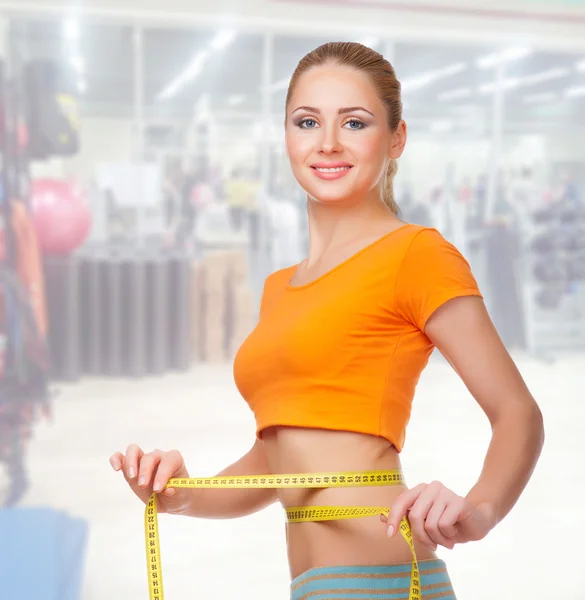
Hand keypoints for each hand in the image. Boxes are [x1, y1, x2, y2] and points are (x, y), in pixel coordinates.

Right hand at [109, 444, 190, 514]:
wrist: (172, 499)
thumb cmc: (178, 492)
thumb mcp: (180, 493)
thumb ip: (174, 489)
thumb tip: (167, 489)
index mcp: (174, 459)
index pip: (168, 461)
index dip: (163, 474)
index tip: (158, 489)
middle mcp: (159, 456)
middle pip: (149, 456)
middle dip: (145, 471)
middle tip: (143, 485)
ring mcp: (143, 460)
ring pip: (134, 450)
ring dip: (131, 463)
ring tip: (131, 476)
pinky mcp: (131, 467)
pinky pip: (121, 457)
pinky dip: (116, 459)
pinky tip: (116, 468)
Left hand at [381, 481, 497, 550]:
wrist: (476, 523)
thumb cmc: (448, 524)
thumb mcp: (425, 523)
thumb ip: (405, 519)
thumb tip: (380, 518)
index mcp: (421, 490)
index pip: (402, 501)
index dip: (393, 517)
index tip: (389, 534)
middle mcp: (431, 487)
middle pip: (415, 516)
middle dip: (421, 536)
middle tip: (432, 545)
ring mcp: (446, 493)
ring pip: (430, 524)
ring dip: (437, 539)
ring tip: (446, 540)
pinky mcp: (458, 502)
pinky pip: (444, 525)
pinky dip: (448, 536)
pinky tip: (454, 534)